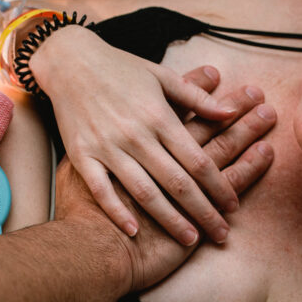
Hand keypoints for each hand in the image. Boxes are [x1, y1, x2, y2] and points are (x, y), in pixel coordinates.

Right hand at [31, 26, 241, 245]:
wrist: (68, 62)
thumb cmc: (119, 68)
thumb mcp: (162, 76)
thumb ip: (197, 98)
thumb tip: (231, 112)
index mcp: (159, 115)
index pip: (197, 159)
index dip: (218, 185)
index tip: (233, 206)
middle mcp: (135, 134)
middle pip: (177, 182)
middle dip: (203, 211)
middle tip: (221, 234)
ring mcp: (107, 147)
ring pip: (145, 191)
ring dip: (169, 219)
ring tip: (190, 239)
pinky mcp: (81, 155)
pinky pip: (101, 190)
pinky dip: (117, 211)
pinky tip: (134, 231)